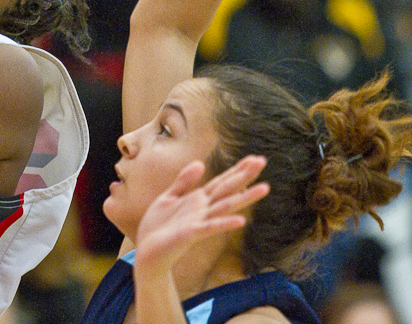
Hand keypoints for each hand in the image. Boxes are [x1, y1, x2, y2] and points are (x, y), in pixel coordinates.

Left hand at [133, 156, 269, 276]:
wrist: (146, 253)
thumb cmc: (158, 227)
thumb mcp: (168, 198)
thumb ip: (184, 182)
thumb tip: (200, 163)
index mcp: (197, 199)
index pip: (221, 181)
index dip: (237, 169)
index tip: (255, 158)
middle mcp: (203, 210)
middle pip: (227, 189)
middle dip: (244, 176)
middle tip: (263, 161)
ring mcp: (199, 222)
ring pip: (225, 206)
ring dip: (244, 197)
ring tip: (265, 187)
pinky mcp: (190, 234)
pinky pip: (210, 228)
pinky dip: (225, 223)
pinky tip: (241, 220)